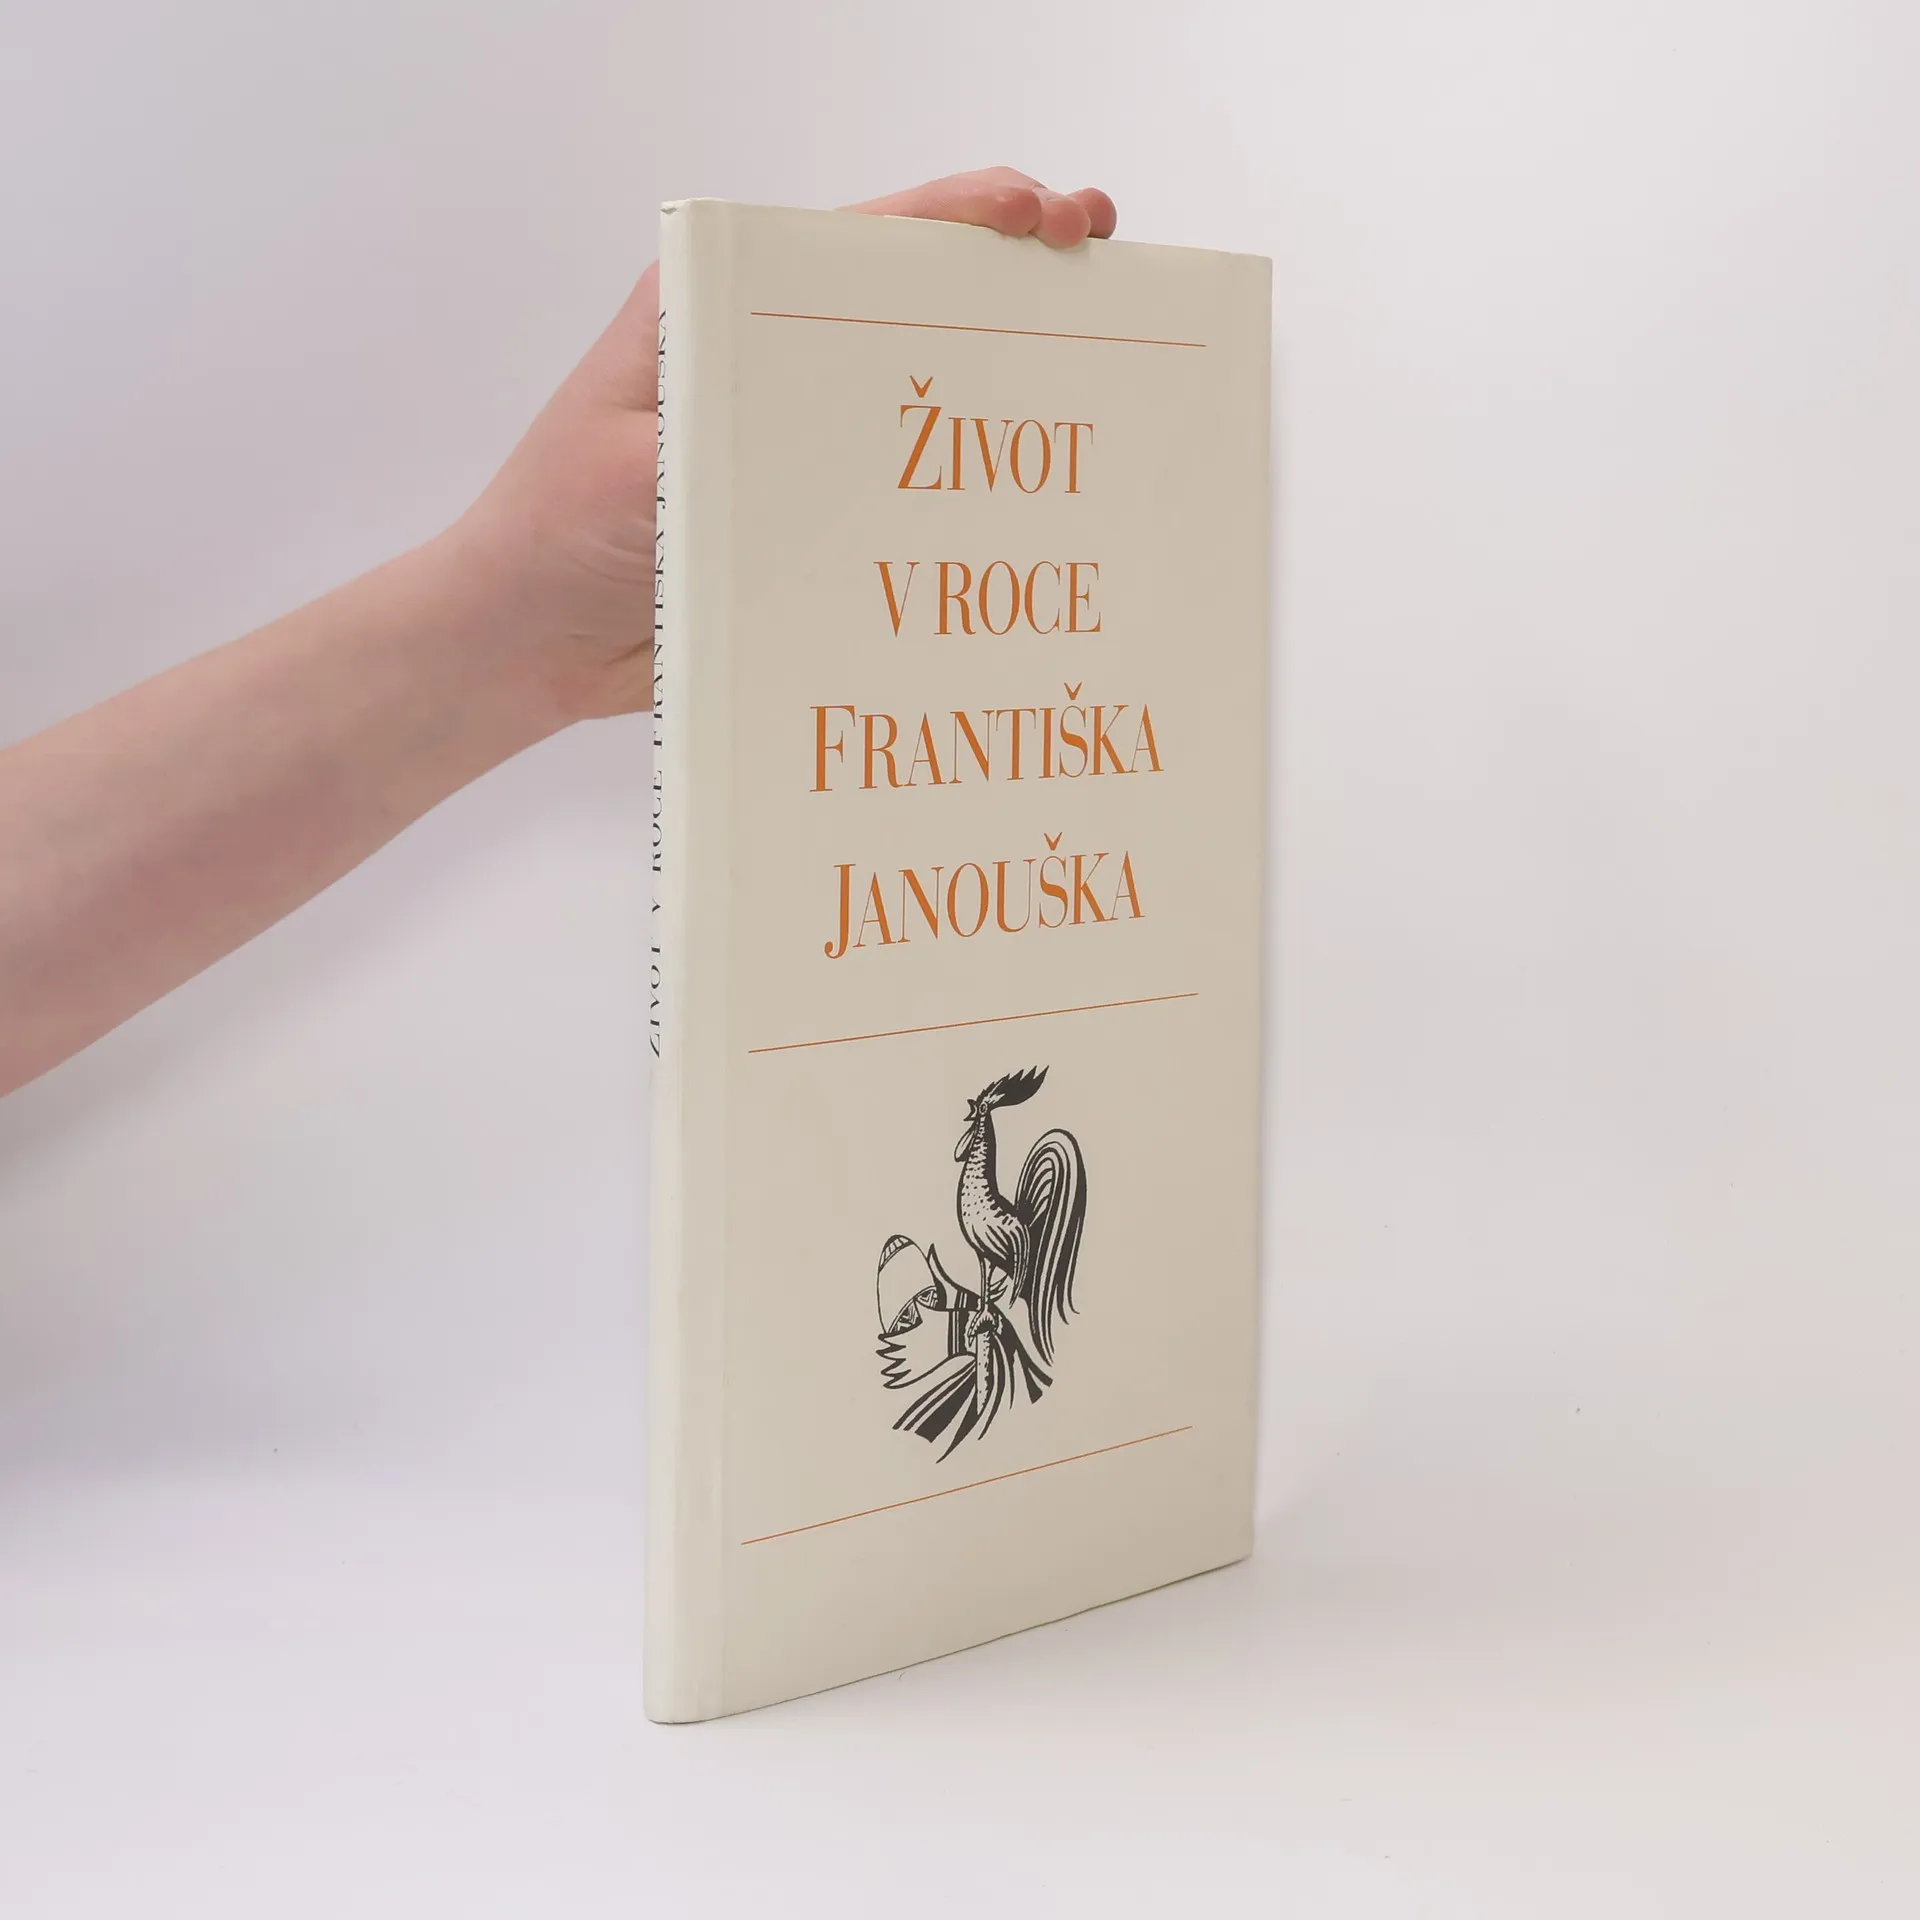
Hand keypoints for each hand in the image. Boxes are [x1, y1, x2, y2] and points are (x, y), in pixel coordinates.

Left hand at [447, 168, 1118, 725]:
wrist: (522, 644)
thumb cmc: (552, 537)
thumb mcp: (635, 465)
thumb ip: (728, 427)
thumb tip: (844, 406)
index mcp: (714, 310)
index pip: (854, 240)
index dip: (961, 217)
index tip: (1043, 219)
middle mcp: (762, 359)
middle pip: (904, 300)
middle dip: (1006, 276)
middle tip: (1099, 258)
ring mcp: (788, 438)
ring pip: (914, 391)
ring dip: (999, 380)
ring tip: (1091, 368)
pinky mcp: (801, 513)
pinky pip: (895, 486)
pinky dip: (959, 483)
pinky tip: (1024, 492)